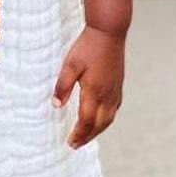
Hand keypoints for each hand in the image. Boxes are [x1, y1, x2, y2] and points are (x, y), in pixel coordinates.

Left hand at [52, 25, 125, 148]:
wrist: (109, 31)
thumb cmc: (88, 47)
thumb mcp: (70, 64)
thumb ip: (63, 86)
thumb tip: (56, 106)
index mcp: (94, 91)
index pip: (86, 120)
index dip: (79, 134)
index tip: (70, 143)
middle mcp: (108, 95)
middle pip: (99, 124)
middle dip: (87, 136)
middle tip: (76, 145)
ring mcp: (115, 90)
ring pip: (109, 118)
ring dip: (97, 130)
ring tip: (87, 136)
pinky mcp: (118, 84)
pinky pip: (114, 109)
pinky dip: (106, 119)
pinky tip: (101, 119)